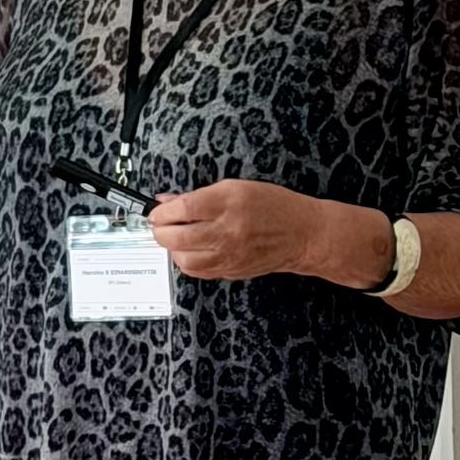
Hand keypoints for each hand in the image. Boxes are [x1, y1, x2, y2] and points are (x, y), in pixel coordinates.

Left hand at [147, 181, 379, 284]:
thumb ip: (199, 195)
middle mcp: (228, 230)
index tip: (156, 211)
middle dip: (159, 231)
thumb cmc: (274, 206)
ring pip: (183, 259)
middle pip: (177, 237)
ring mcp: (230, 254)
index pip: (182, 209)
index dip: (161, 212)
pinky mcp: (231, 270)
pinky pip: (197, 271)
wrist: (303, 234)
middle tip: (159, 225)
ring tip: (175, 238)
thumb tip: (168, 200)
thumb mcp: (236, 187)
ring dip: (172, 248)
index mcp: (229, 202)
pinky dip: (186, 261)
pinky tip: (190, 250)